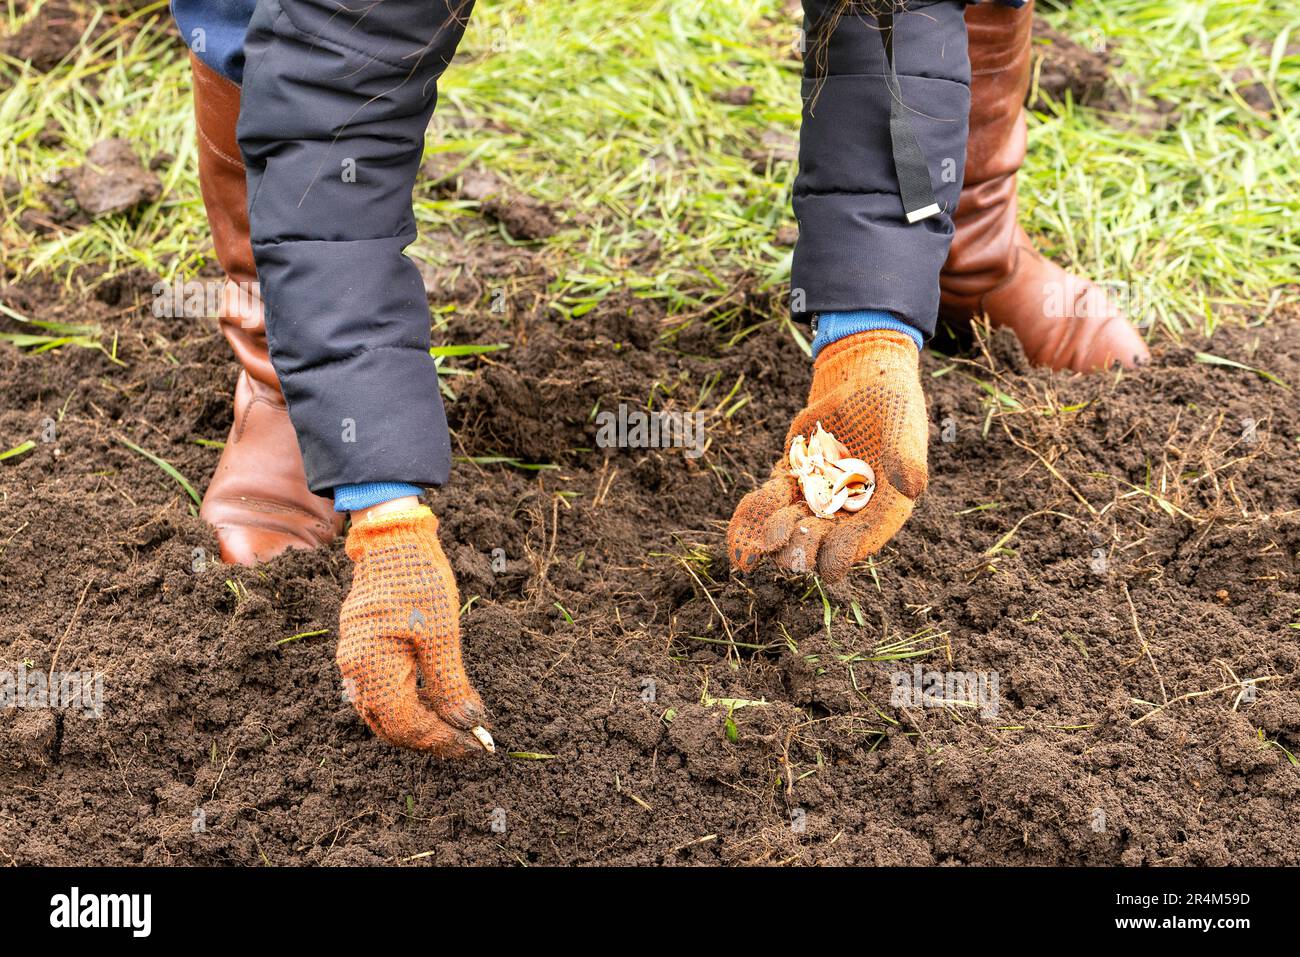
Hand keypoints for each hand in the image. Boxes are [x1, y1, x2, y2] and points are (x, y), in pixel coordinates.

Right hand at [337, 505, 489, 754]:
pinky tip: (434, 702)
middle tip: (469, 740)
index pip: (406, 726)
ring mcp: (353, 661)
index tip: (476, 744)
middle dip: (432, 738)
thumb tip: (466, 723)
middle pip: (391, 727)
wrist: (392, 540)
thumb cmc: (417, 581)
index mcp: (371, 668)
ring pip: (384, 713)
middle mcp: (354, 671)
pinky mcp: (361, 651)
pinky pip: (380, 693)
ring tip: (455, 724)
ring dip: (419, 725)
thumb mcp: (442, 634)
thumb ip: (450, 685)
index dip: (442, 741)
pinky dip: (408, 705)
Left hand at [727, 330, 927, 580]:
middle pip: (820, 543)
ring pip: (791, 527)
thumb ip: (905, 456)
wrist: (862, 377)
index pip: (860, 542)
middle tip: (784, 547)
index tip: (827, 566)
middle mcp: (848, 509)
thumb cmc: (892, 402)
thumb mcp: (903, 424)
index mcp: (880, 507)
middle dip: (801, 550)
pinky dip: (755, 515)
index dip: (842, 556)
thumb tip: (913, 488)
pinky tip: (738, 535)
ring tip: (759, 545)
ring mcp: (817, 495)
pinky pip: (770, 501)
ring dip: (775, 536)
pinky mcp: (792, 478)